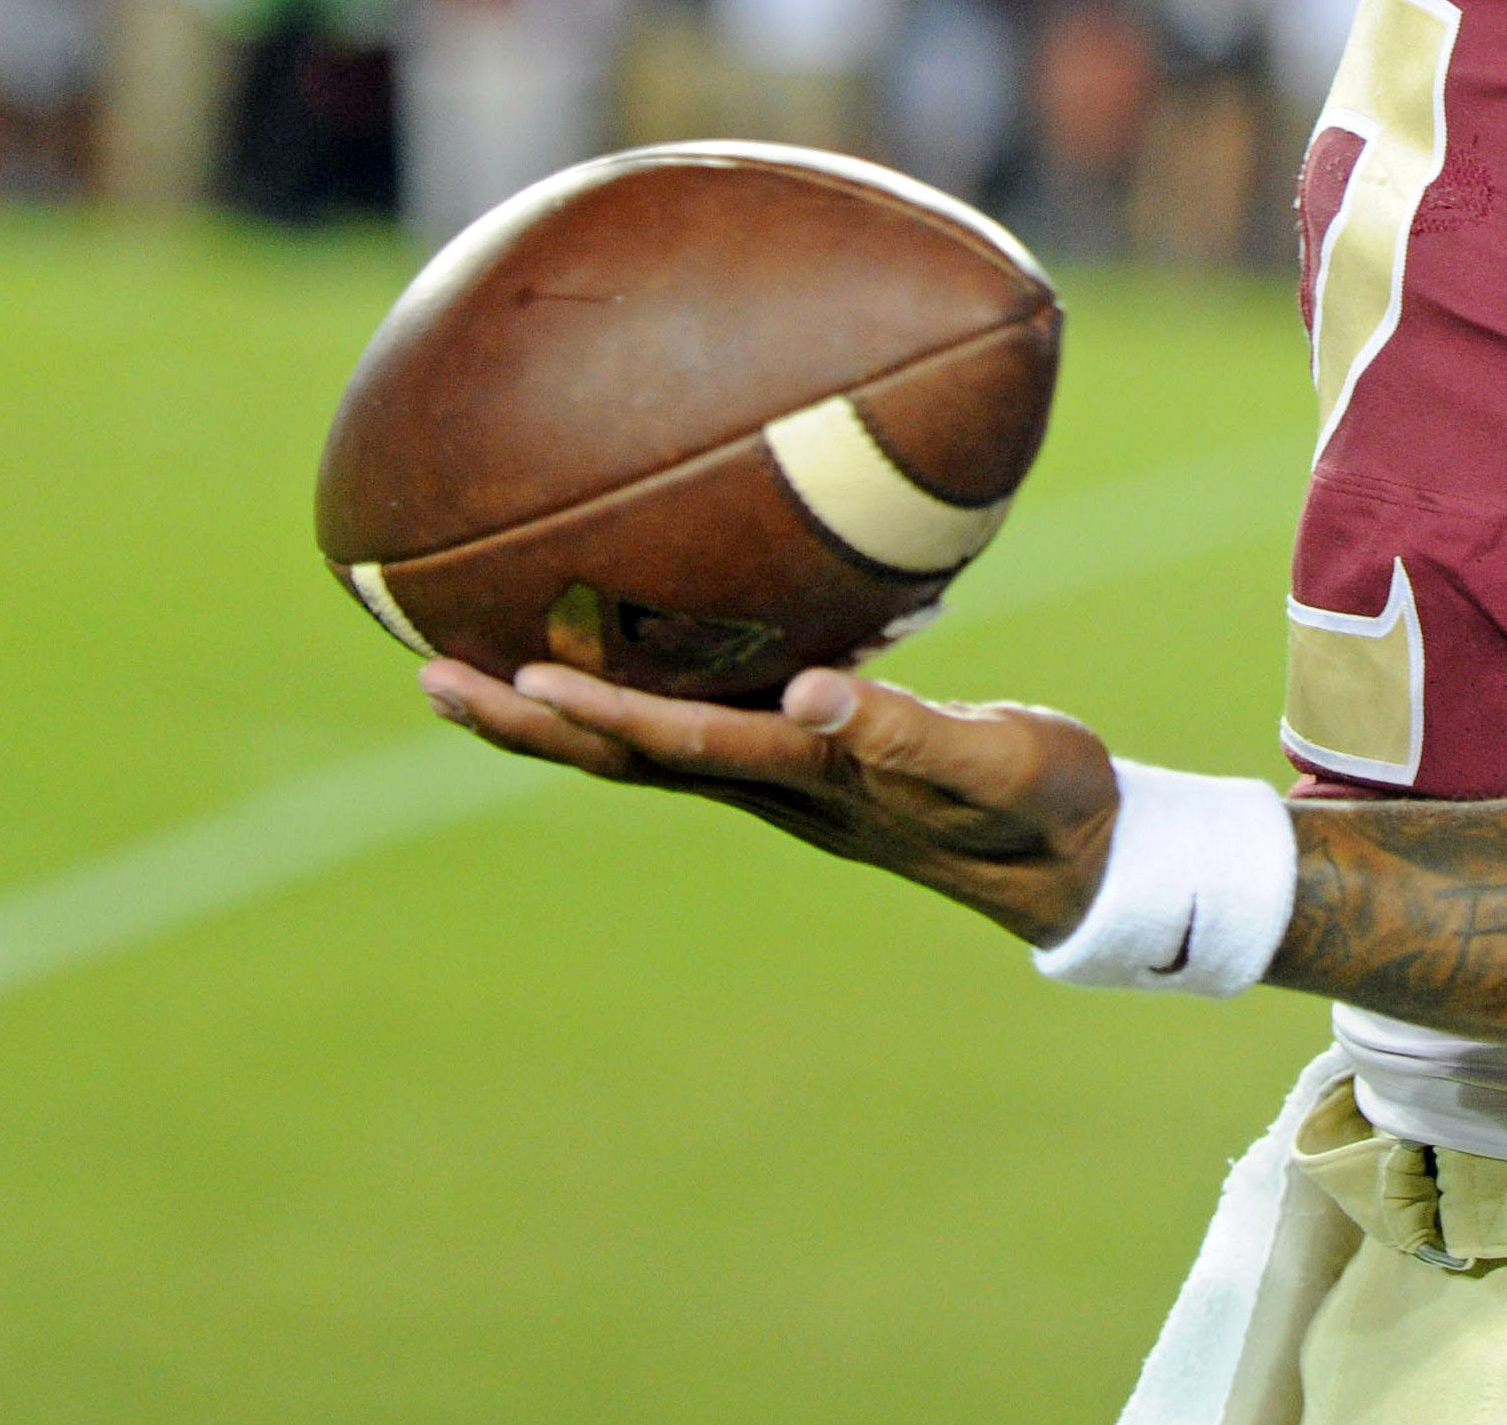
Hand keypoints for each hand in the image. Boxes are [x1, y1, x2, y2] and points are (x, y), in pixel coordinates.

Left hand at [418, 656, 1121, 947]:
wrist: (1079, 853)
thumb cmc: (1046, 800)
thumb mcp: (994, 760)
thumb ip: (908, 730)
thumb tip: (810, 692)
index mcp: (812, 779)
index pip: (678, 745)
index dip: (595, 712)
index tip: (511, 672)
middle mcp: (775, 785)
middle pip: (622, 757)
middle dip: (525, 721)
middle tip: (428, 676)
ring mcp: (784, 781)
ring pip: (645, 746)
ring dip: (557, 716)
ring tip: (475, 669)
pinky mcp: (808, 762)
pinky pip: (695, 723)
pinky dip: (632, 696)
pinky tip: (620, 653)